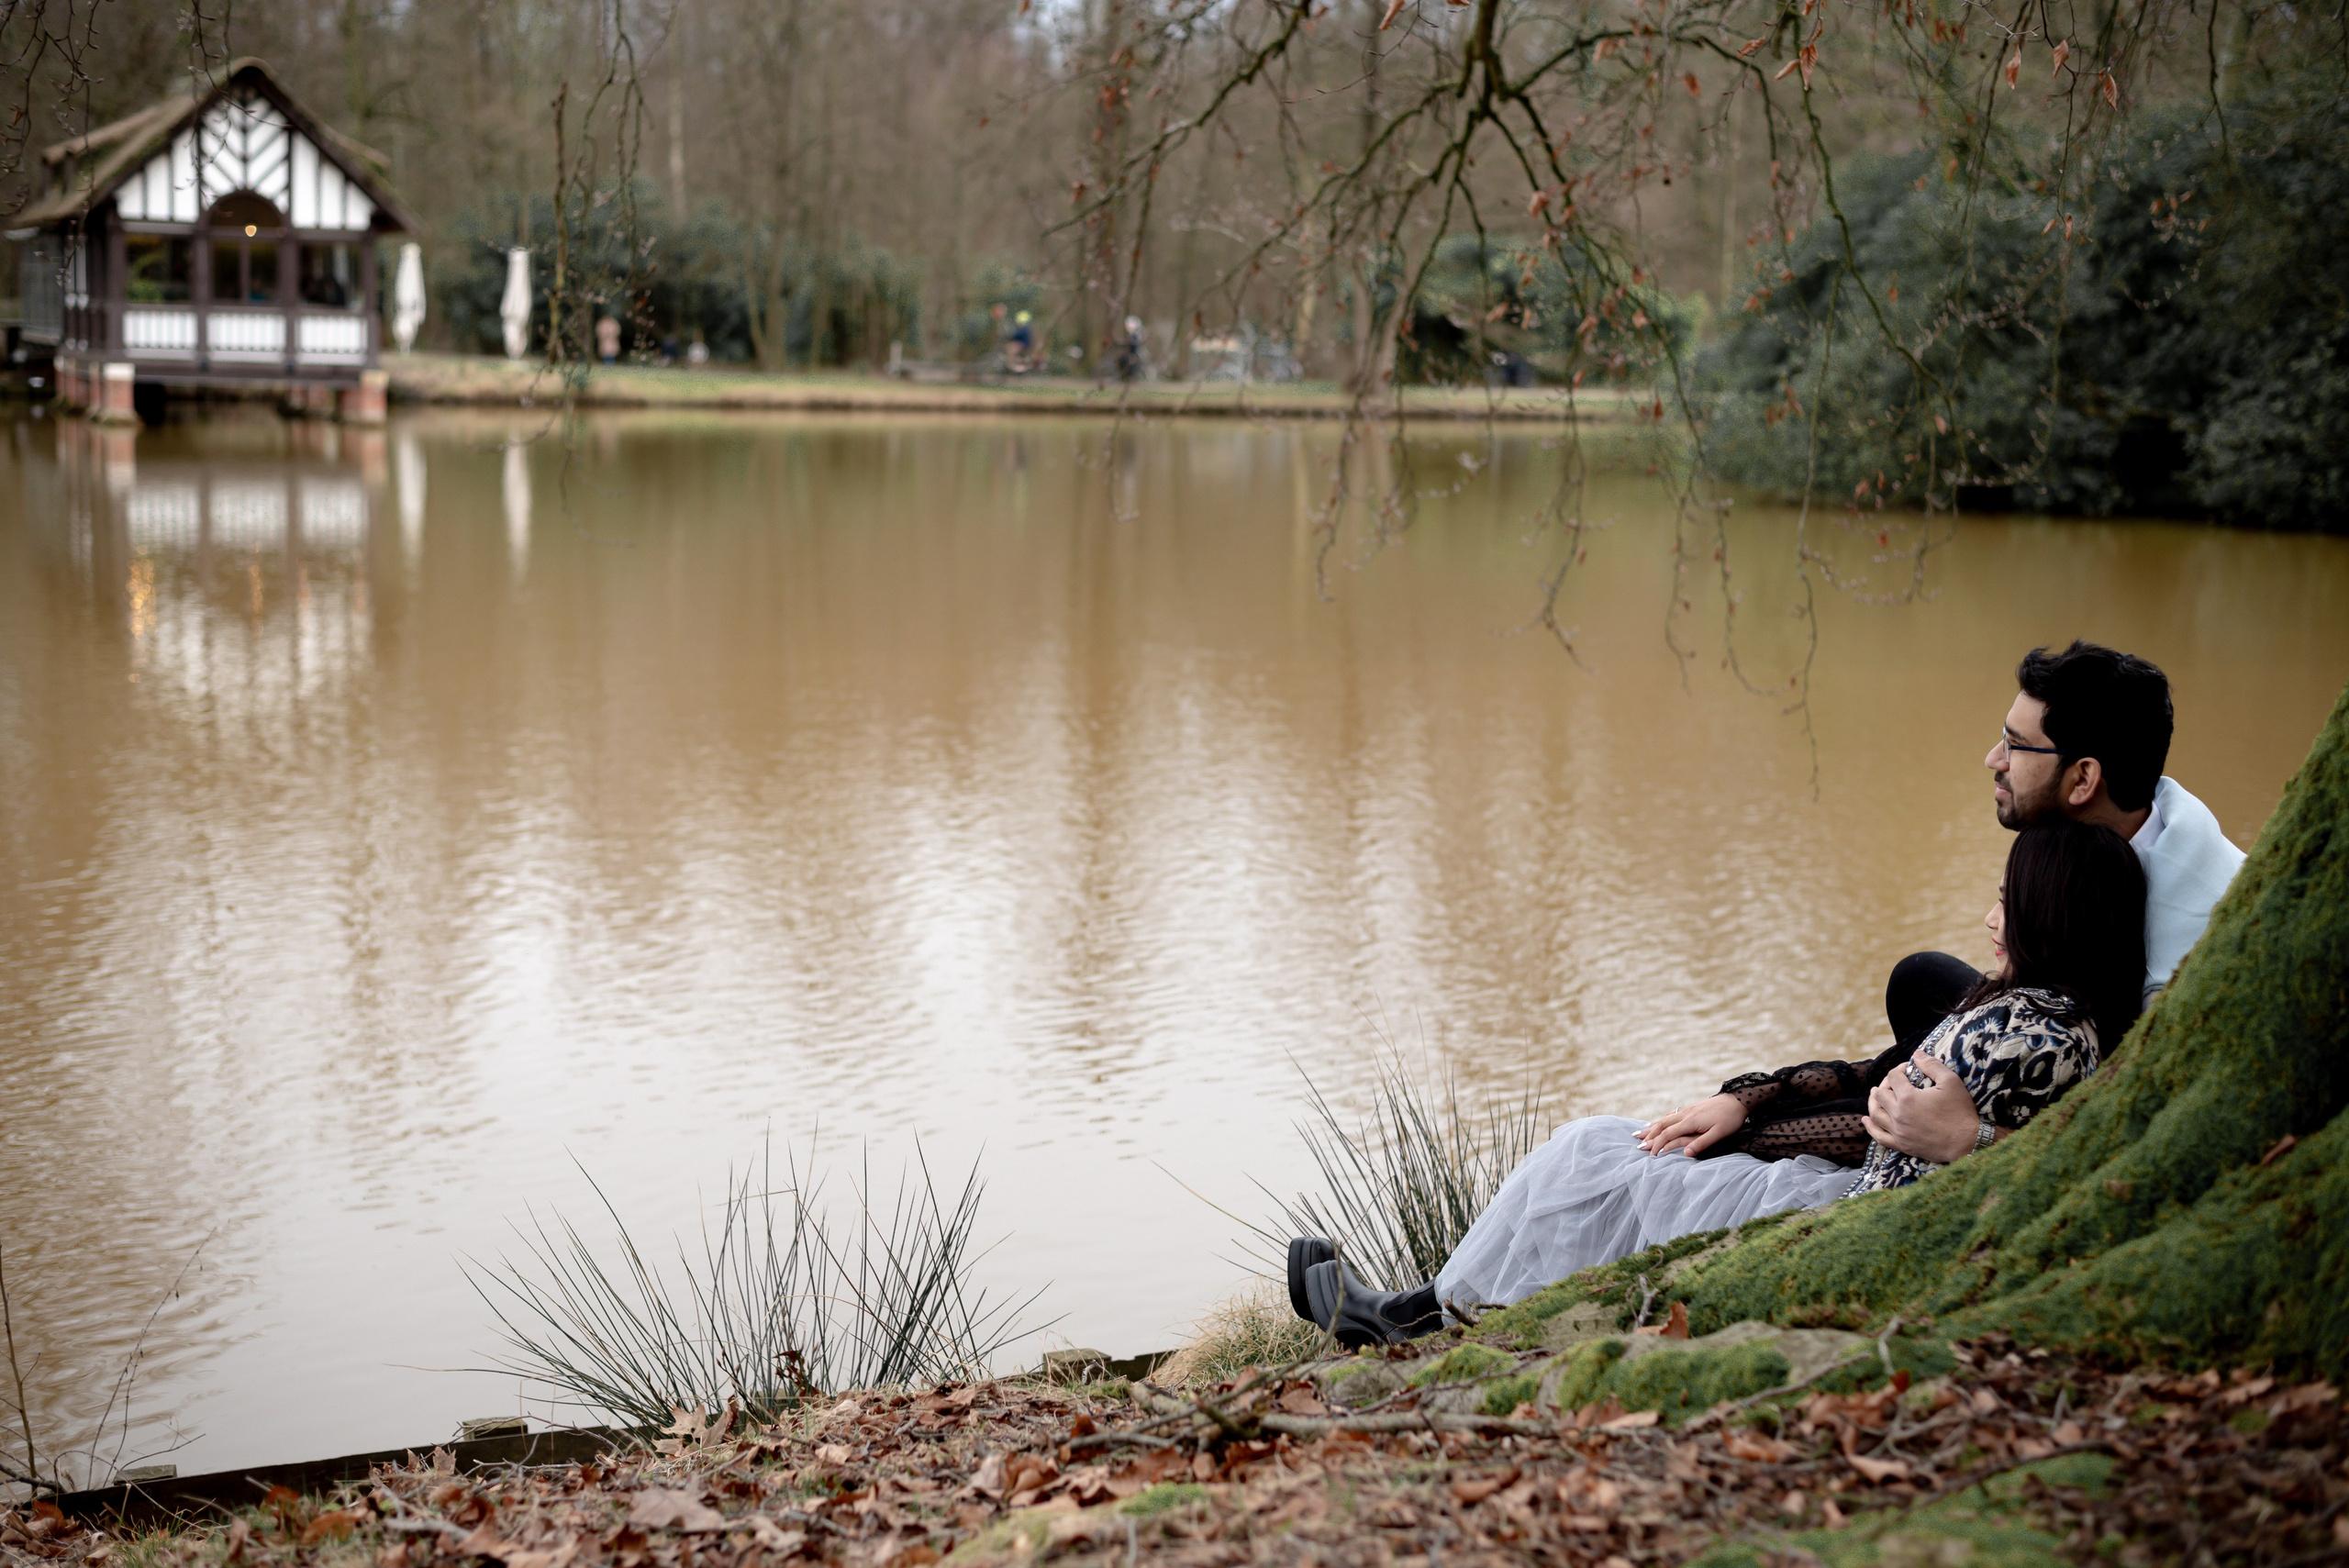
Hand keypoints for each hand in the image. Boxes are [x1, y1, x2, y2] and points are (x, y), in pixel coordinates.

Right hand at [1637, 1093, 1746, 1156]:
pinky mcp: (1691, 1108)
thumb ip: (1701, 1144)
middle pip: (1661, 1125)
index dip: (1657, 1145)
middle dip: (1649, 1135)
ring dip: (1652, 1127)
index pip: (1668, 1134)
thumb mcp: (1719, 1134)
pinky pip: (1671, 1114)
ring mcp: (1687, 1109)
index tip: (1651, 1155)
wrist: (1737, 1100)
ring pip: (1665, 1118)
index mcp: (1690, 1121)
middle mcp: (1685, 1114)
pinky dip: (1661, 1120)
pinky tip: (1658, 1122)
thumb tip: (1685, 1154)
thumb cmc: (1730, 1119)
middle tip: (1637, 1144)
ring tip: (1640, 1132)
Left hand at [1862, 1053, 1982, 1163]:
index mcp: (1908, 1098)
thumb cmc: (1961, 1112)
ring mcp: (1898, 1131)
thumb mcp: (1951, 1082)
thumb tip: (1916, 1054)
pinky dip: (1870, 1127)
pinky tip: (1866, 1120)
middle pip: (1881, 1094)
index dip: (1900, 1068)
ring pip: (1876, 1114)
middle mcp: (1898, 1114)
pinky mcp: (1902, 1145)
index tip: (1909, 1068)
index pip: (1894, 1077)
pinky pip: (1879, 1136)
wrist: (1968, 1144)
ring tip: (1875, 1093)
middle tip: (1894, 1080)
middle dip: (1886, 1083)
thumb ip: (1932, 1065)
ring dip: (1873, 1101)